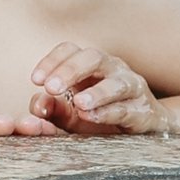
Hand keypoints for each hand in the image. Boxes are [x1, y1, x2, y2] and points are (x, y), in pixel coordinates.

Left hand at [29, 42, 178, 134]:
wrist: (142, 129)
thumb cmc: (99, 115)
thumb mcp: (70, 114)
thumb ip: (51, 109)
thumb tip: (38, 104)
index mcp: (90, 64)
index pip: (70, 50)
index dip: (52, 61)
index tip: (35, 80)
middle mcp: (111, 69)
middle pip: (93, 58)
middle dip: (70, 71)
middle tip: (51, 88)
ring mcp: (131, 87)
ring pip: (116, 83)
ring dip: (96, 93)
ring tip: (78, 103)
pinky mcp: (143, 110)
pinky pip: (127, 108)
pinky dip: (108, 112)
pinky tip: (92, 116)